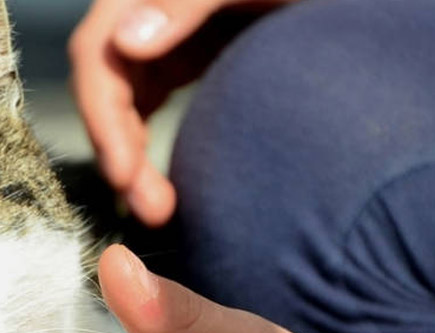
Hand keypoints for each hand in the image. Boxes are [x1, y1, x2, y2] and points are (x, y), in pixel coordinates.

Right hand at [70, 0, 292, 225]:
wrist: (336, 2)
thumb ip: (186, 1)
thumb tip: (126, 43)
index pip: (98, 55)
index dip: (101, 117)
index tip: (121, 173)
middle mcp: (142, 13)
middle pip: (105, 88)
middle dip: (117, 152)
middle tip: (151, 210)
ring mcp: (160, 37)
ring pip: (121, 103)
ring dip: (130, 157)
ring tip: (157, 209)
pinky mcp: (180, 57)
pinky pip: (144, 105)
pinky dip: (143, 144)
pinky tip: (158, 181)